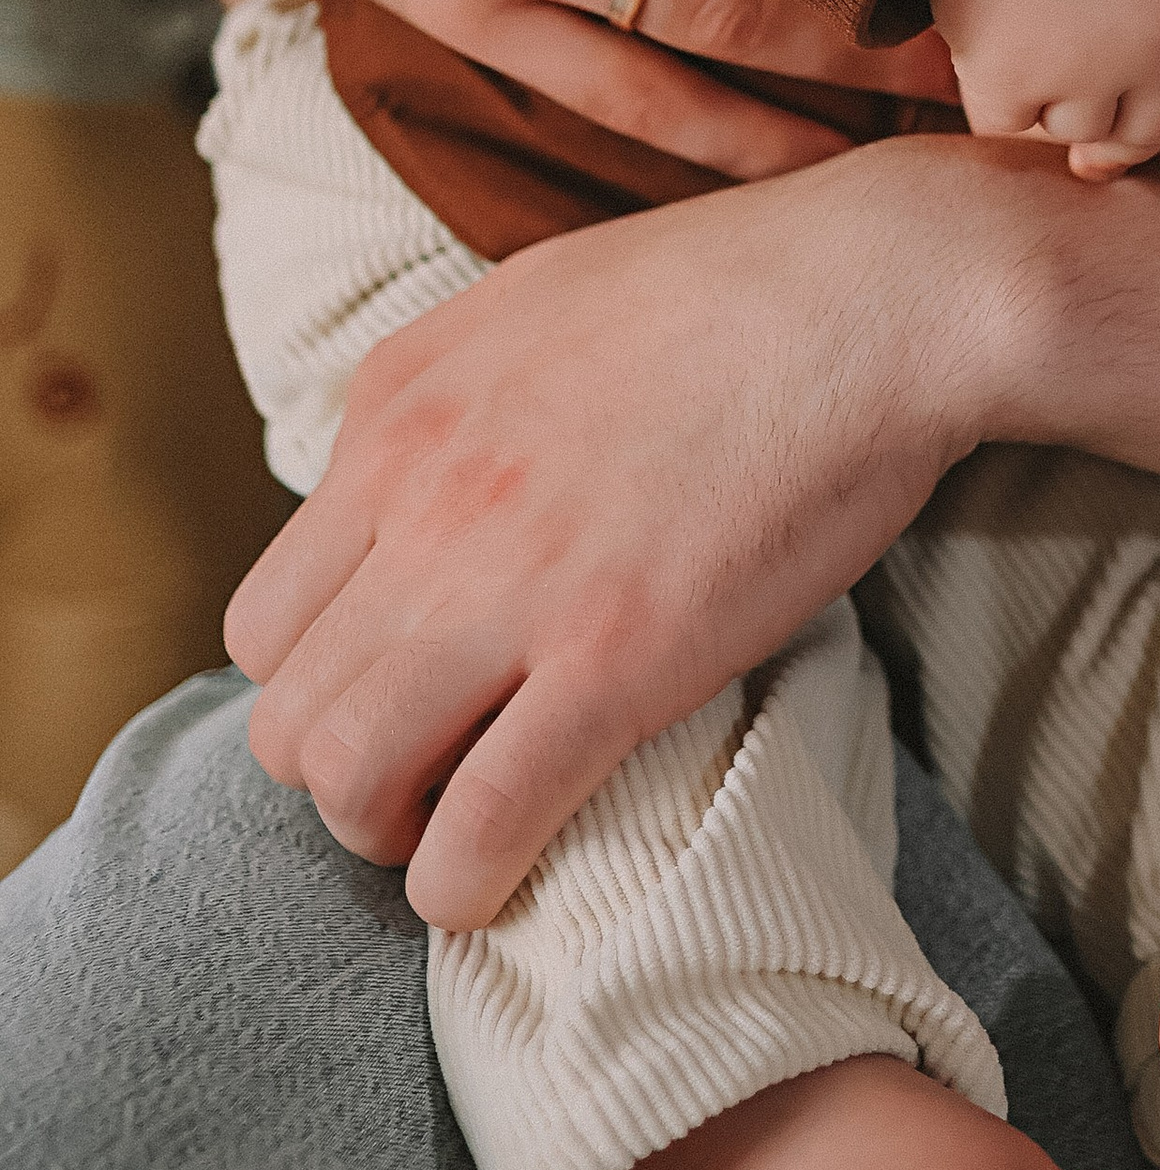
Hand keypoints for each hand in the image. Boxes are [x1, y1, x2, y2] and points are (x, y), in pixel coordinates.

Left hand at [223, 129, 1036, 924]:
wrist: (879, 292)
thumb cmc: (747, 285)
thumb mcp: (543, 297)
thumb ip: (458, 394)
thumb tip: (425, 478)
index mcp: (400, 406)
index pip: (270, 612)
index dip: (327, 683)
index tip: (399, 700)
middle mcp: (421, 496)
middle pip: (287, 710)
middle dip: (344, 768)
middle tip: (429, 776)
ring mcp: (511, 582)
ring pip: (346, 775)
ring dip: (389, 830)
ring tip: (458, 828)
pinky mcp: (612, 658)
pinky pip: (480, 821)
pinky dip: (467, 883)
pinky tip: (503, 882)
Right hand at [921, 0, 1159, 187]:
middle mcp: (1158, 49)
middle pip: (1148, 130)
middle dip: (1122, 148)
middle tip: (1095, 158)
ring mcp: (1086, 73)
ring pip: (1076, 133)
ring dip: (1055, 110)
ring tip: (1033, 47)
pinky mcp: (1013, 83)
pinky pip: (1006, 124)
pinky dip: (996, 100)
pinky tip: (988, 52)